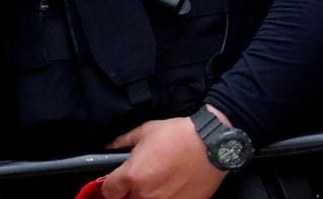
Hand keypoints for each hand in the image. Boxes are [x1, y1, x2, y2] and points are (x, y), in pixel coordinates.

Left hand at [102, 116, 229, 198]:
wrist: (214, 143)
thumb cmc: (181, 134)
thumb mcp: (147, 130)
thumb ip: (123, 141)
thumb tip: (109, 148)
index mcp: (132, 175)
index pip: (108, 191)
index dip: (113, 184)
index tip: (119, 181)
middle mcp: (144, 194)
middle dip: (131, 191)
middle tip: (144, 179)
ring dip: (148, 195)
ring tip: (161, 182)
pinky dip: (167, 197)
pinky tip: (174, 187)